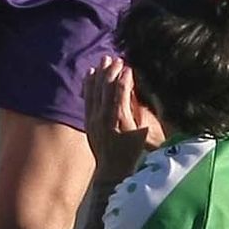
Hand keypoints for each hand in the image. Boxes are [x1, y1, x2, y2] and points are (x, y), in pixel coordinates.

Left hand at [82, 56, 166, 179]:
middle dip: (111, 71)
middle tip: (117, 59)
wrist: (112, 170)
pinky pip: (87, 98)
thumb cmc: (132, 152)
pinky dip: (88, 84)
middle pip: (106, 88)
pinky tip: (90, 73)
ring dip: (99, 73)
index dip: (124, 78)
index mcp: (118, 120)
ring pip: (95, 90)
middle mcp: (103, 117)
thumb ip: (136, 111)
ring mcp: (93, 119)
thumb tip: (133, 91)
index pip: (120, 92)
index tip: (128, 67)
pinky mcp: (88, 121)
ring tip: (104, 59)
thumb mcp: (141, 132)